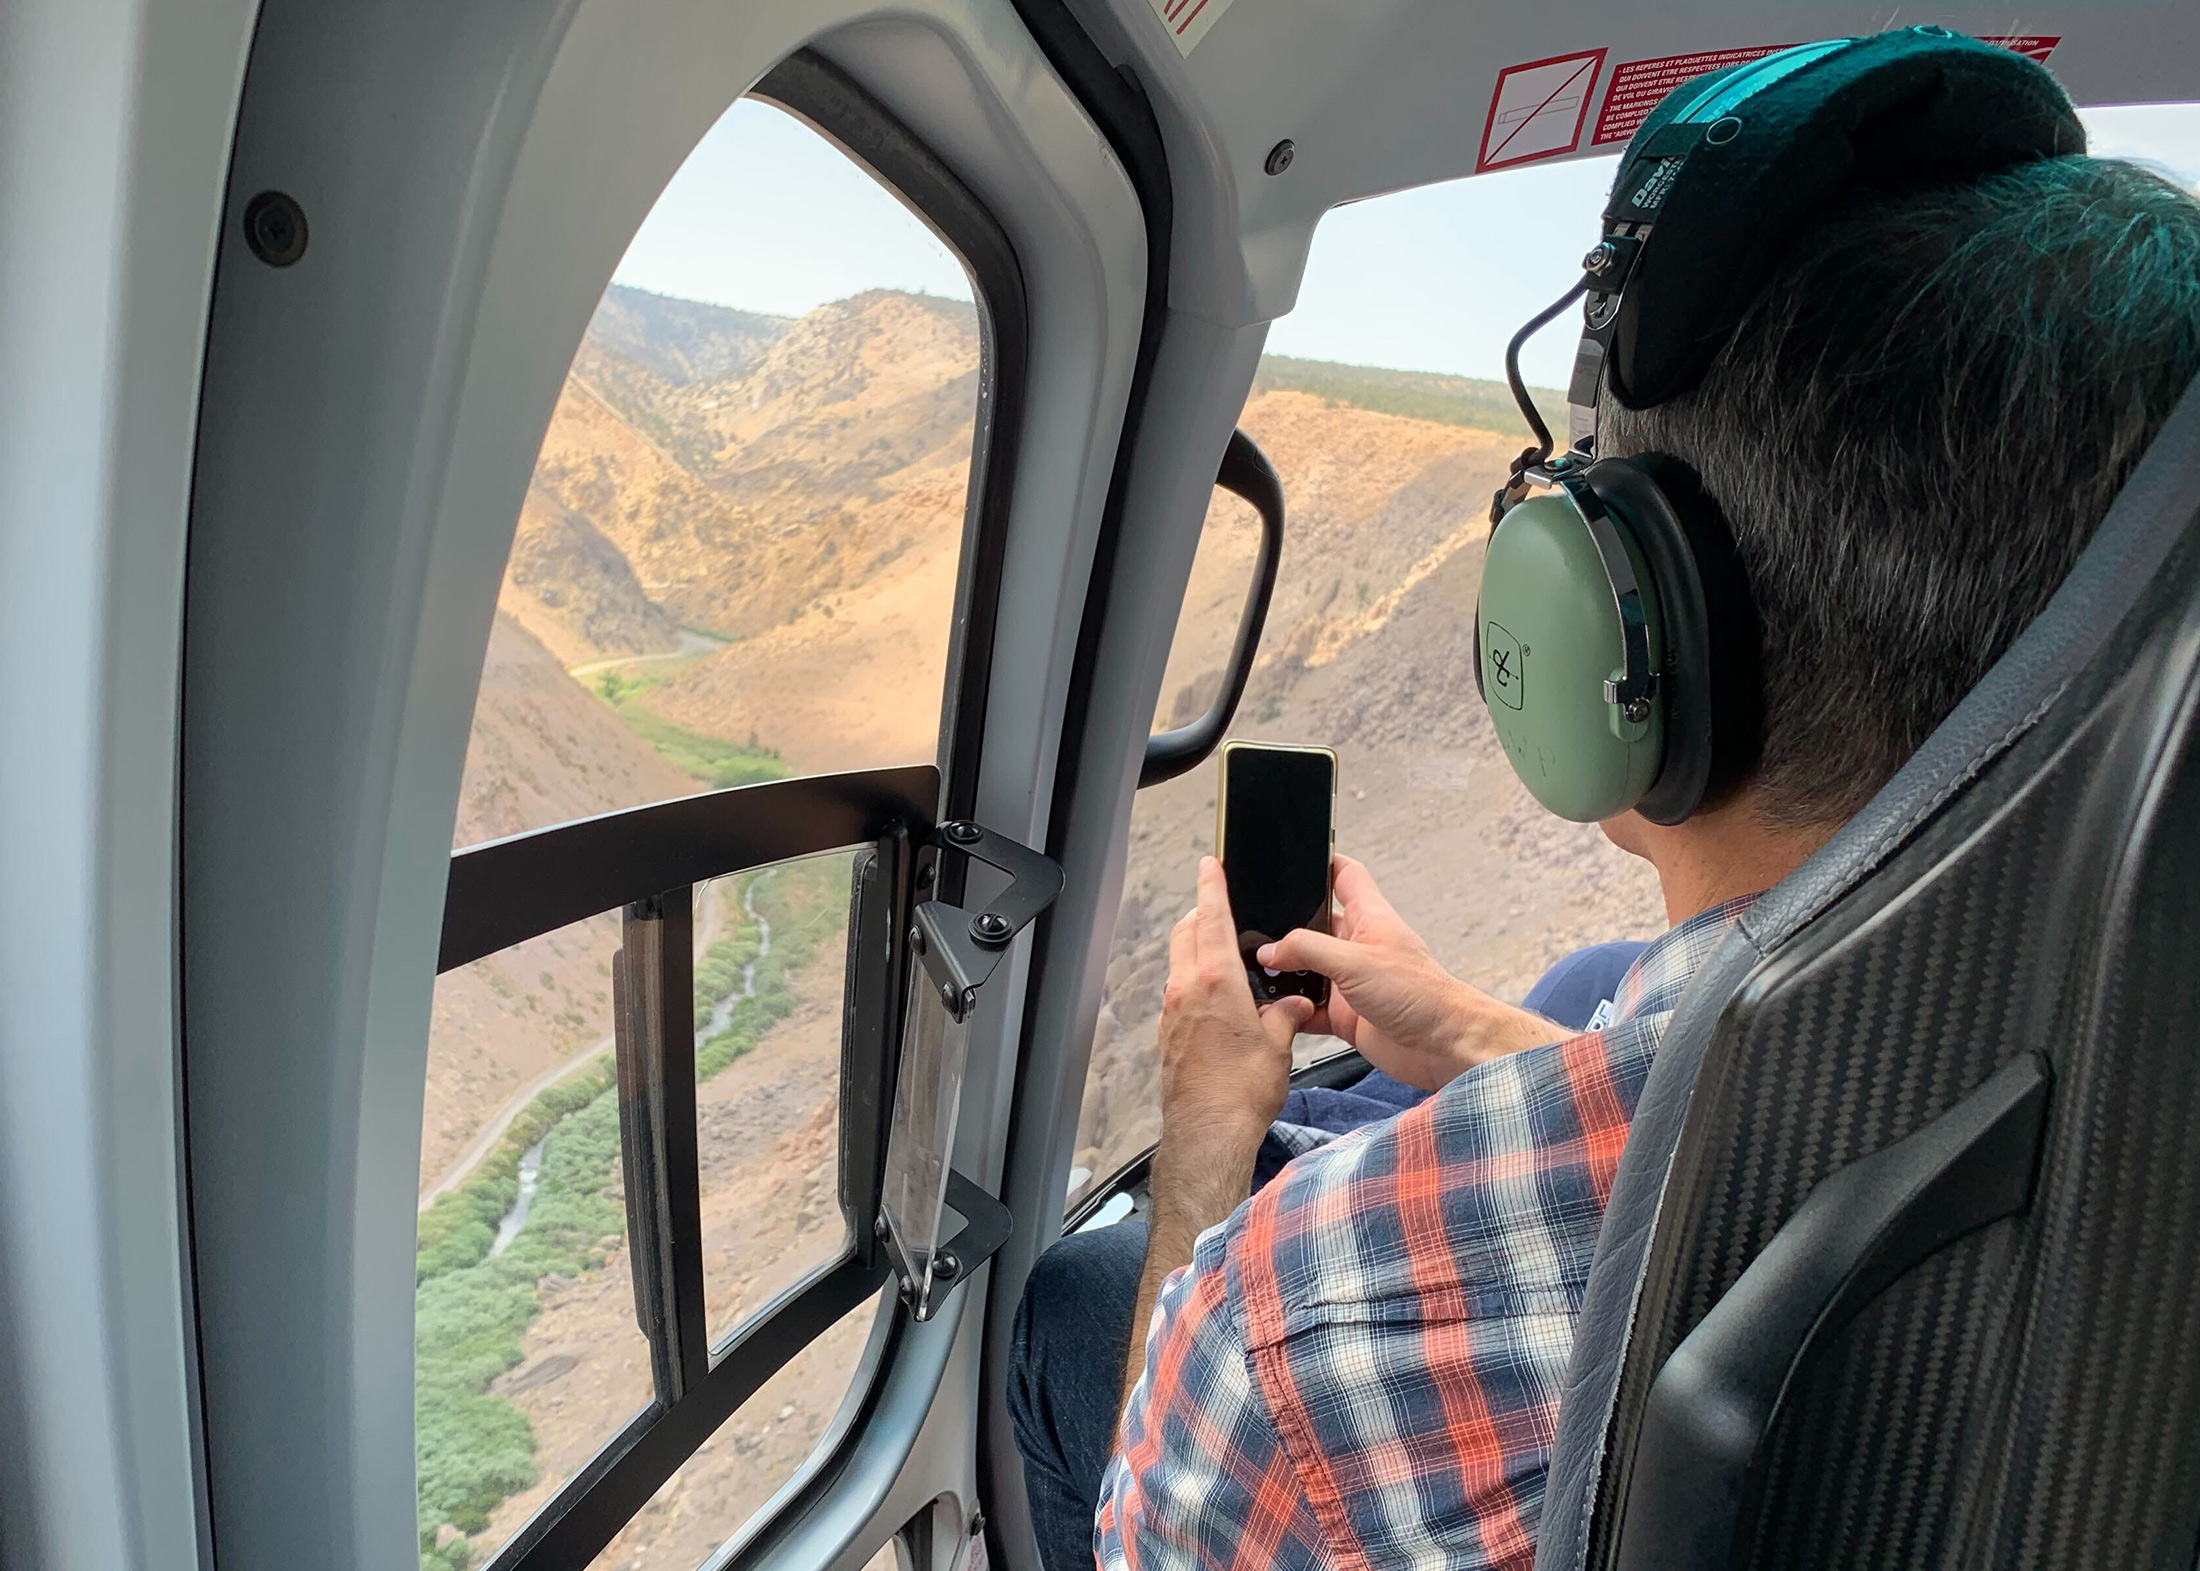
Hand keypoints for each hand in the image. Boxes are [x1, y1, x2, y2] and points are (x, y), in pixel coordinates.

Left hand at [1155, 857, 1314, 1172]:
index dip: (1212, 886)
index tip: (1210, 864)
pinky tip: (1218, 999)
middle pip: (1187, 933)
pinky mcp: (1168, 1035)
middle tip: (1223, 907)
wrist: (1208, 1133)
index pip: (1212, 917)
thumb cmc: (1243, 1091)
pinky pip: (1179, 992)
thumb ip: (1285, 1016)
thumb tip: (1295, 1006)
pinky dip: (1194, 981)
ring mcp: (1172, 1012)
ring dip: (1197, 948)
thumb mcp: (1278, 1046)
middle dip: (1203, 914)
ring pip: (1180, 962)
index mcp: (1216, 981)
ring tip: (1227, 955)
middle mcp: (1187, 989)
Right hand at [1258, 854, 1556, 1090]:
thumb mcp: (1355, 961)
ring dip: (1284, 974)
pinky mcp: (1346, 1015)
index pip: (1344, 876)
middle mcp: (1357, 947)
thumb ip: (1308, 950)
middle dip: (1284, 928)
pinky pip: (1309, 1009)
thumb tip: (1269, 950)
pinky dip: (1291, 1011)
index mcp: (1368, 918)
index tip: (1291, 858)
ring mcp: (1351, 982)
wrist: (1443, 1047)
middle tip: (1251, 928)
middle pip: (1313, 926)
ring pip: (1306, 970)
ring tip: (1253, 973)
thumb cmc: (1420, 995)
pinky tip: (1273, 1012)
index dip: (1322, 863)